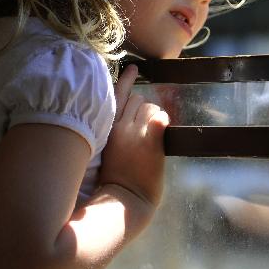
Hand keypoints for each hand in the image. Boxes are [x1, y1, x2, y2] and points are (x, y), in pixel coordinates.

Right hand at [99, 65, 168, 206]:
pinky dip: (163, 121)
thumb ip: (114, 132)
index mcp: (106, 129)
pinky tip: (161, 130)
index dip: (126, 80)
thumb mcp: (105, 151)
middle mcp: (119, 126)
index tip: (134, 67)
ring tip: (152, 136)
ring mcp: (136, 132)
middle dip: (142, 109)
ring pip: (150, 107)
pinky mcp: (151, 140)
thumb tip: (127, 117)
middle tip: (145, 129)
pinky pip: (160, 117)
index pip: (116, 96)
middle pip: (136, 99)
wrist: (123, 200)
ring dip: (154, 116)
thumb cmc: (113, 181)